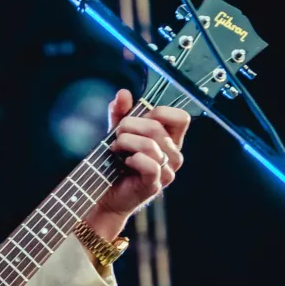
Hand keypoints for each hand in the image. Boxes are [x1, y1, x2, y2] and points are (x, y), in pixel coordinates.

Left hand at [86, 89, 191, 238]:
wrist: (104, 192)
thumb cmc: (114, 162)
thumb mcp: (117, 131)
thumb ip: (120, 112)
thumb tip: (123, 93)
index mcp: (170, 139)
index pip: (180, 117)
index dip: (159, 112)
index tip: (139, 119)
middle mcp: (174, 155)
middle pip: (156, 127)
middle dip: (128, 126)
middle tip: (116, 136)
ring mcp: (167, 171)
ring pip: (150, 144)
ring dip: (125, 142)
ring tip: (116, 149)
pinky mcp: (155, 184)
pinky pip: (148, 163)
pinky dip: (132, 159)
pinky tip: (124, 163)